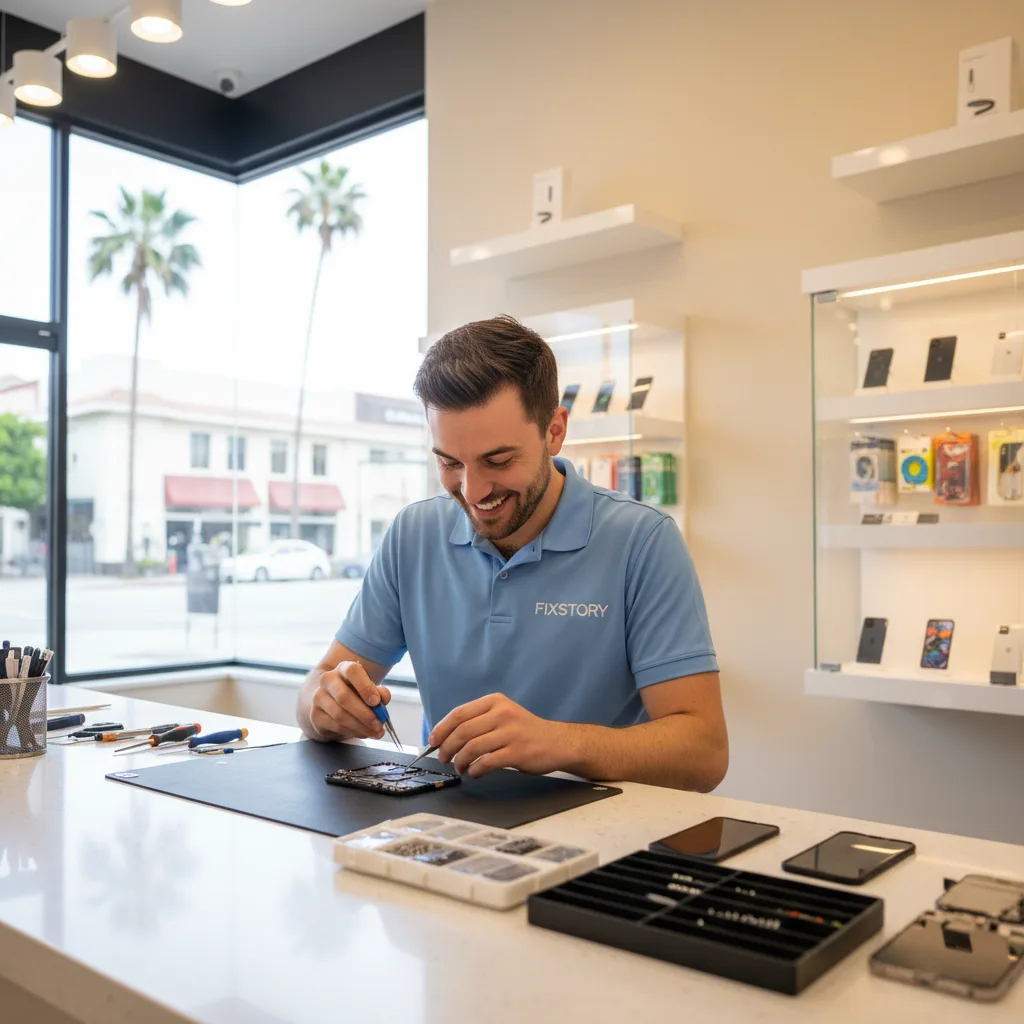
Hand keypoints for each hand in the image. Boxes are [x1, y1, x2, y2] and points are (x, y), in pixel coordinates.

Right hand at [308, 661, 390, 741]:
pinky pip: (335, 726)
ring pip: (340, 714)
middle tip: (379, 725)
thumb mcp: (369, 690)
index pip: (352, 671)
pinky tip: (363, 733)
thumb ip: (379, 693)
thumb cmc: (354, 694)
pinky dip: (352, 732)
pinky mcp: (315, 715)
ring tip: (374, 732)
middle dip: (365, 714)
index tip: (376, 702)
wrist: (329, 703)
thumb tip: (383, 699)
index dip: (365, 687)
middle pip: (344, 697)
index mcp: (344, 668)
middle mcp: (328, 680)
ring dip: (360, 726)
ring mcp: (319, 697)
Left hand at [429, 693, 566, 777]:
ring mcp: (511, 733)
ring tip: (460, 767)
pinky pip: (487, 763)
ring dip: (460, 761)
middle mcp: (502, 714)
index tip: (433, 741)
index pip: (459, 713)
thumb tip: (446, 737)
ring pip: (472, 748)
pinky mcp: (518, 752)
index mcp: (495, 702)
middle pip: (463, 731)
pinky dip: (475, 770)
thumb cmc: (525, 731)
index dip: (441, 729)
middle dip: (447, 748)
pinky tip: (475, 772)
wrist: (557, 742)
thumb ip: (479, 721)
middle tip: (444, 758)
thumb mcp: (503, 715)